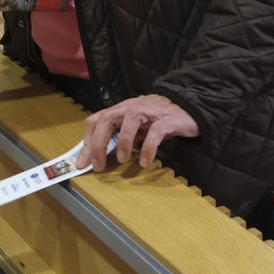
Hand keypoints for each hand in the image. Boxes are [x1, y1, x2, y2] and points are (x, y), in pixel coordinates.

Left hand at [74, 94, 198, 171]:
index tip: (83, 163)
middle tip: (98, 165)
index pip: (97, 119)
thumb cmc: (159, 119)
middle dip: (99, 143)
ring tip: (122, 160)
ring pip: (129, 121)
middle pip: (107, 119)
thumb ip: (121, 137)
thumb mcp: (136, 127)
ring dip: (122, 142)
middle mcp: (132, 107)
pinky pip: (155, 133)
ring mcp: (150, 111)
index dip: (88, 141)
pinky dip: (148, 148)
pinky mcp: (167, 119)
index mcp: (122, 109)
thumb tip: (101, 156)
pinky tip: (145, 162)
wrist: (189, 108)